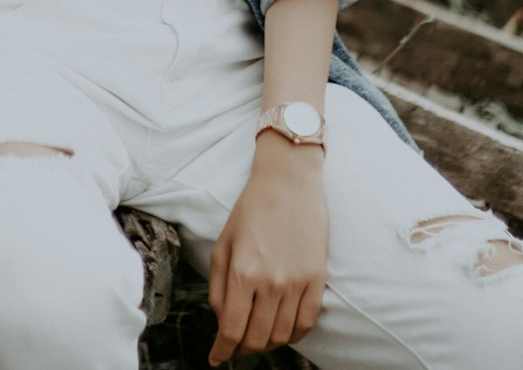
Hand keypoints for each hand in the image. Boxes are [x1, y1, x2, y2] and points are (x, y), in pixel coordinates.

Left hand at [207, 135, 326, 364]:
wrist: (289, 182)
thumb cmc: (251, 209)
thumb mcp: (223, 243)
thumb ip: (219, 286)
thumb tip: (222, 321)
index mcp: (243, 272)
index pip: (232, 330)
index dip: (223, 351)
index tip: (216, 359)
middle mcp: (271, 283)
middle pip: (257, 339)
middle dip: (242, 350)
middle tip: (234, 347)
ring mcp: (297, 283)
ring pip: (282, 336)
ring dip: (266, 344)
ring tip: (256, 337)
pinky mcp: (317, 280)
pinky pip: (306, 323)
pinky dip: (292, 335)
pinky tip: (281, 331)